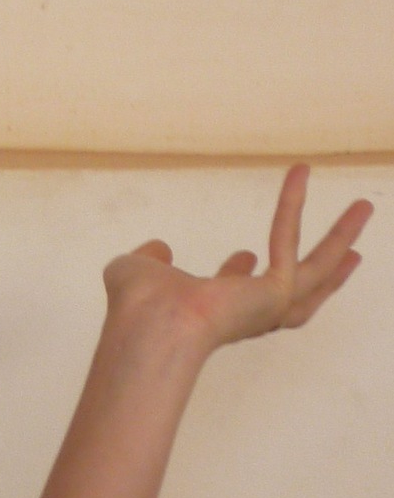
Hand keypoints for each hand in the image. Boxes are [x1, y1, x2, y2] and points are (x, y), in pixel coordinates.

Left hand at [101, 164, 372, 358]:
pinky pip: (290, 240)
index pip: (234, 294)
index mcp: (211, 313)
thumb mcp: (135, 272)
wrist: (149, 325)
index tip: (242, 256)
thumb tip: (158, 250)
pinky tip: (298, 172)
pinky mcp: (277, 295)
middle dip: (323, 271)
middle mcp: (243, 315)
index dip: (236, 273)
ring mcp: (265, 309)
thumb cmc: (136, 307)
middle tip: (351, 251)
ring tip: (363, 209)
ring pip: (317, 274)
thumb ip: (147, 259)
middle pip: (297, 296)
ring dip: (341, 238)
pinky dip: (292, 204)